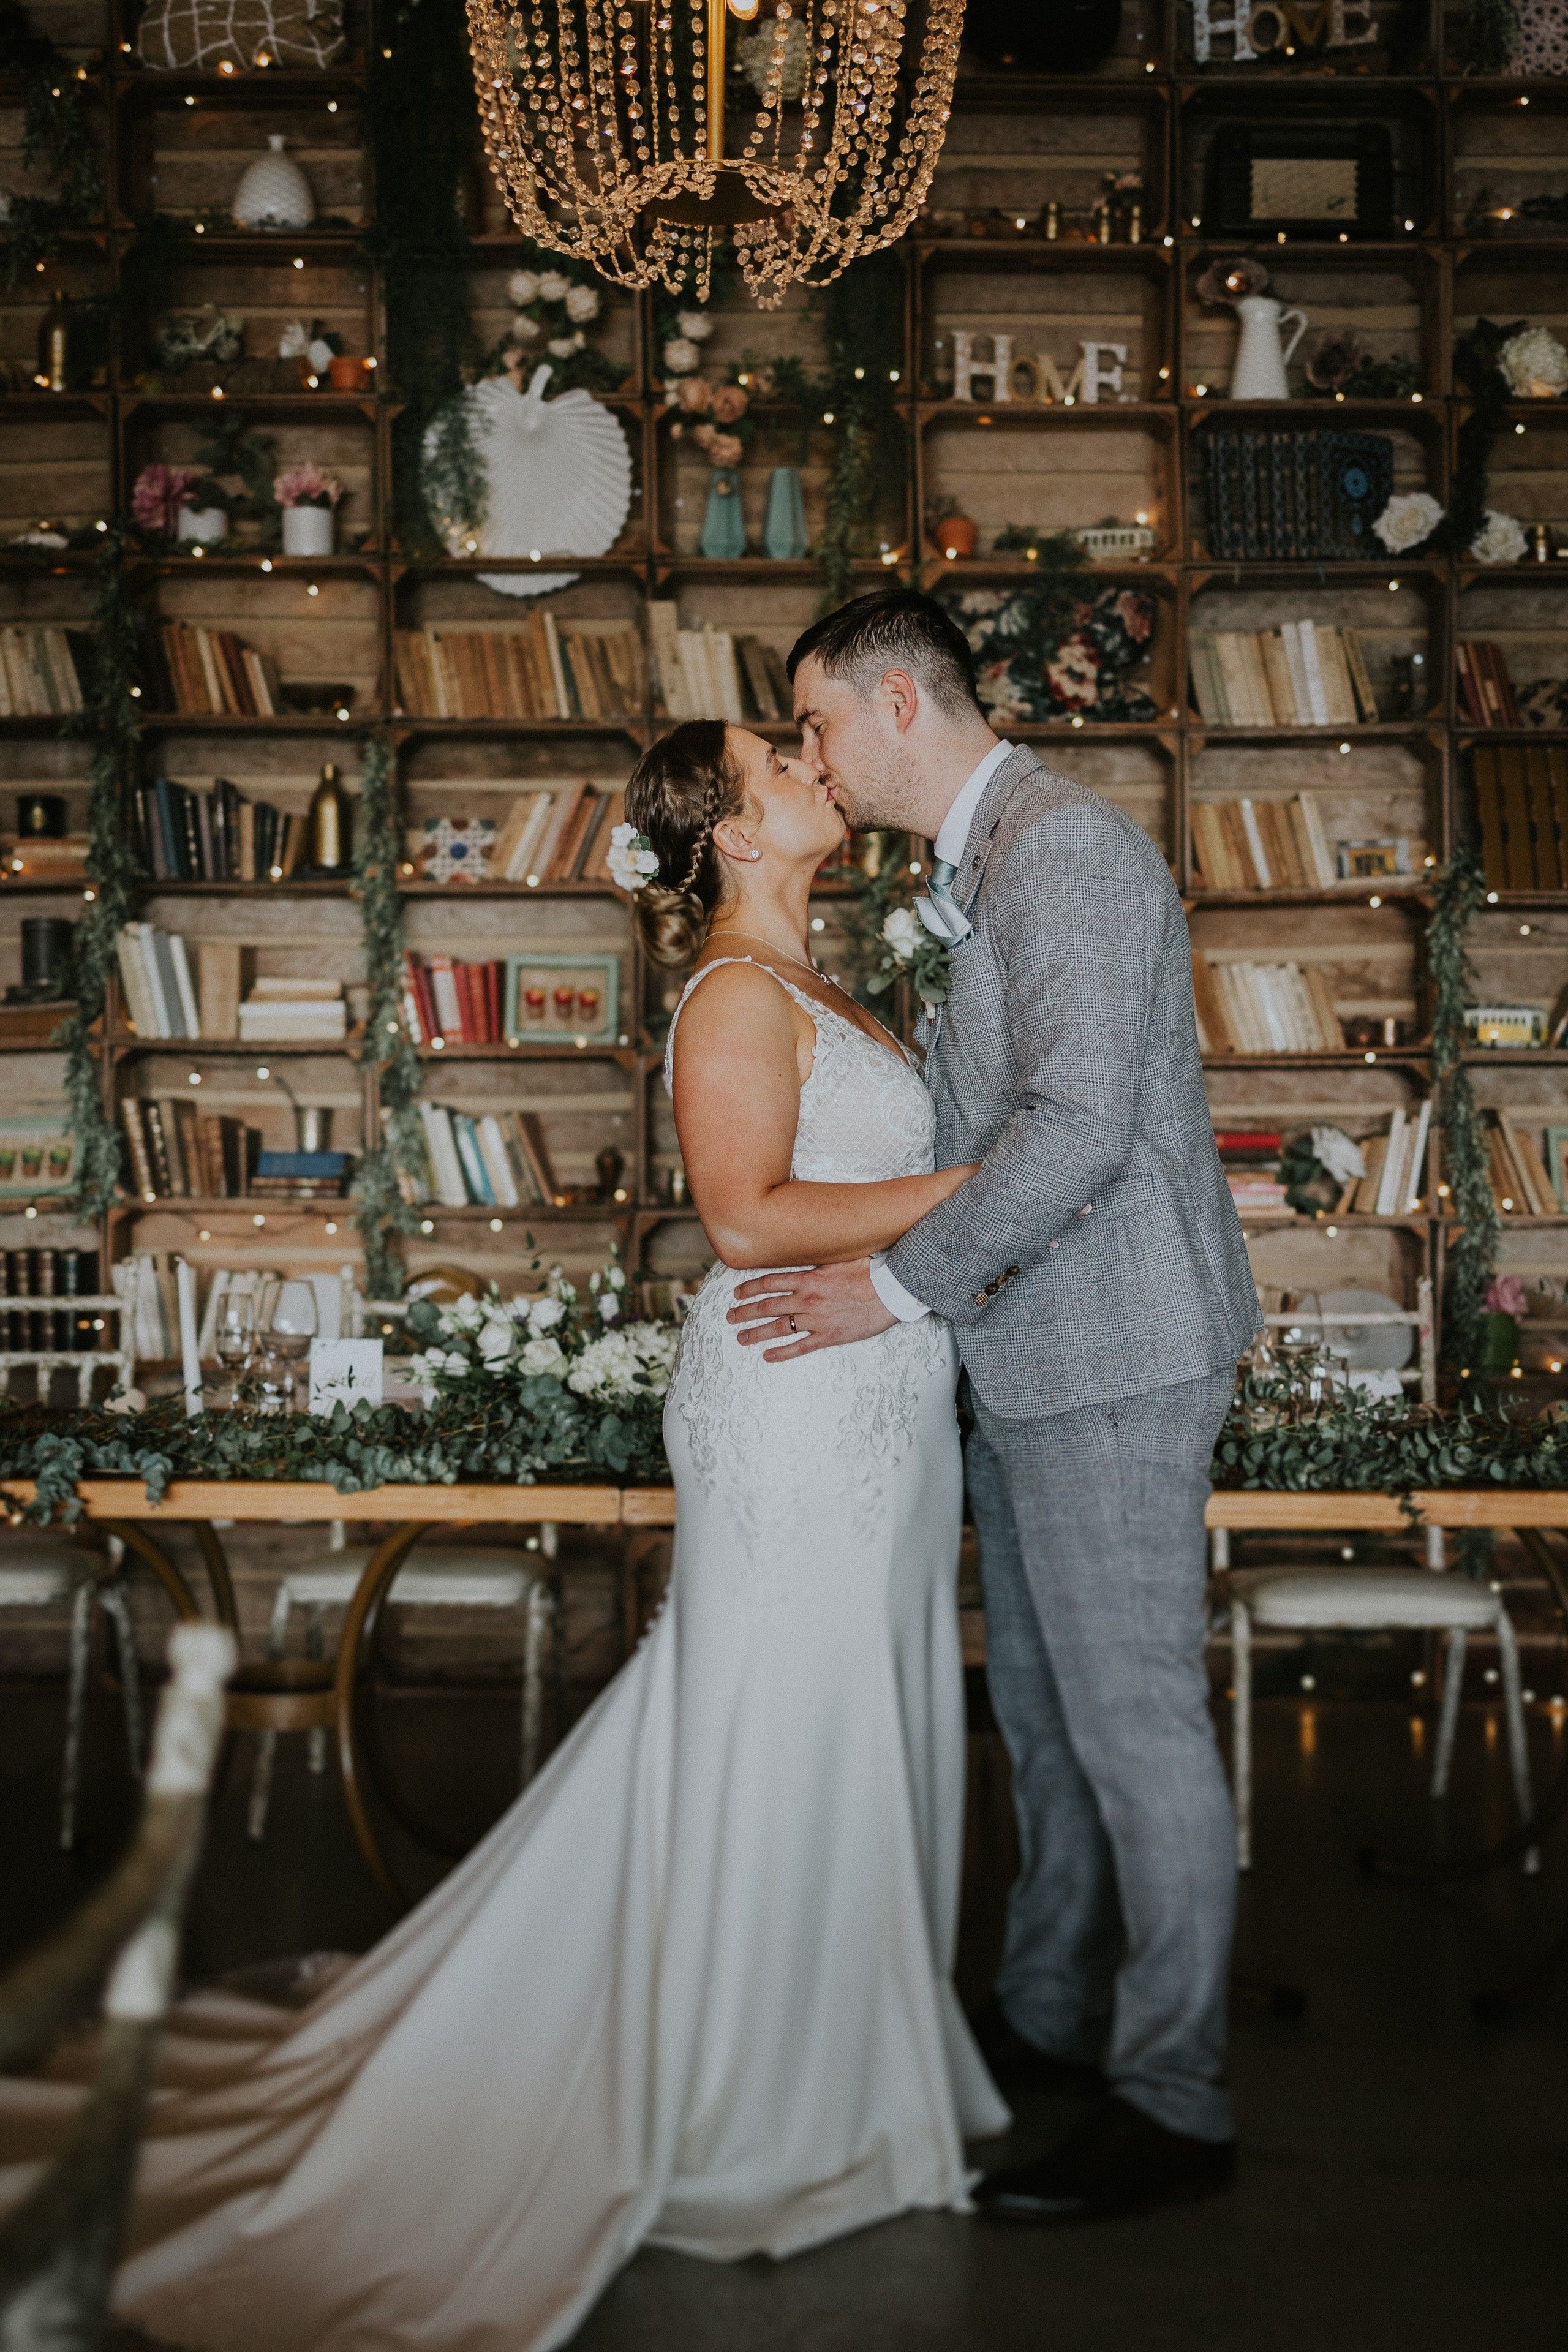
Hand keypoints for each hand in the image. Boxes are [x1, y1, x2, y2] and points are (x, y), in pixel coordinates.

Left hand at [728, 1259, 897, 1360]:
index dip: (749, 1289)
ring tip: (741, 1338)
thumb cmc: (868, 1271)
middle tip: (730, 1316)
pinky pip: (799, 1347)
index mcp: (808, 1278)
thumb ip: (818, 1259)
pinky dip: (781, 1353)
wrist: (890, 1291)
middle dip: (745, 1312)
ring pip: (778, 1328)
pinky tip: (767, 1356)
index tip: (737, 1293)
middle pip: (767, 1306)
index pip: (769, 1283)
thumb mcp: (839, 1257)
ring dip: (756, 1333)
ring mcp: (816, 1320)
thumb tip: (804, 1248)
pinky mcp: (828, 1336)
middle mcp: (807, 1299)